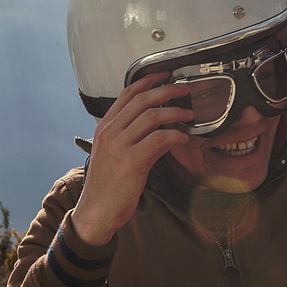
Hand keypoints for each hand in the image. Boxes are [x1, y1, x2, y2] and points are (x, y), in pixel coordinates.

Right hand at [71, 73, 192, 245]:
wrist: (97, 212)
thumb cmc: (108, 186)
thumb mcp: (115, 154)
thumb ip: (134, 137)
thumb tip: (162, 127)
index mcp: (105, 127)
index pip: (127, 94)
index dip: (148, 81)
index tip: (165, 74)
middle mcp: (110, 132)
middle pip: (142, 100)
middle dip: (167, 90)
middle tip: (185, 88)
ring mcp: (119, 145)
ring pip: (152, 116)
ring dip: (175, 112)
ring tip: (189, 114)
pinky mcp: (131, 161)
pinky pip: (159, 139)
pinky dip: (175, 135)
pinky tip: (184, 137)